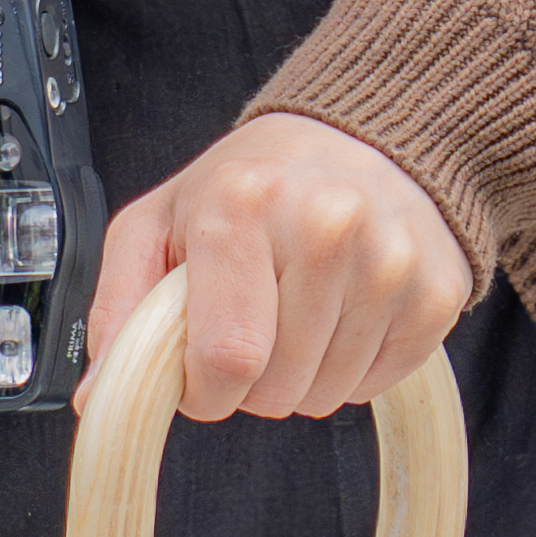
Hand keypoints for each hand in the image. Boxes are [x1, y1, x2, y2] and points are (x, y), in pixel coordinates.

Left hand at [85, 113, 468, 424]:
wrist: (366, 136)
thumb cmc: (254, 185)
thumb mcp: (162, 221)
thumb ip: (118, 308)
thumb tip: (98, 401)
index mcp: (243, 204)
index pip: (225, 360)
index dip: (203, 389)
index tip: (201, 365)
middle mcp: (326, 226)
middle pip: (275, 391)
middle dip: (252, 378)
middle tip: (256, 315)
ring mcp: (391, 260)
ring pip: (325, 397)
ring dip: (302, 373)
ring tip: (300, 304)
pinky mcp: (437, 292)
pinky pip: (376, 386)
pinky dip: (352, 366)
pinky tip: (344, 308)